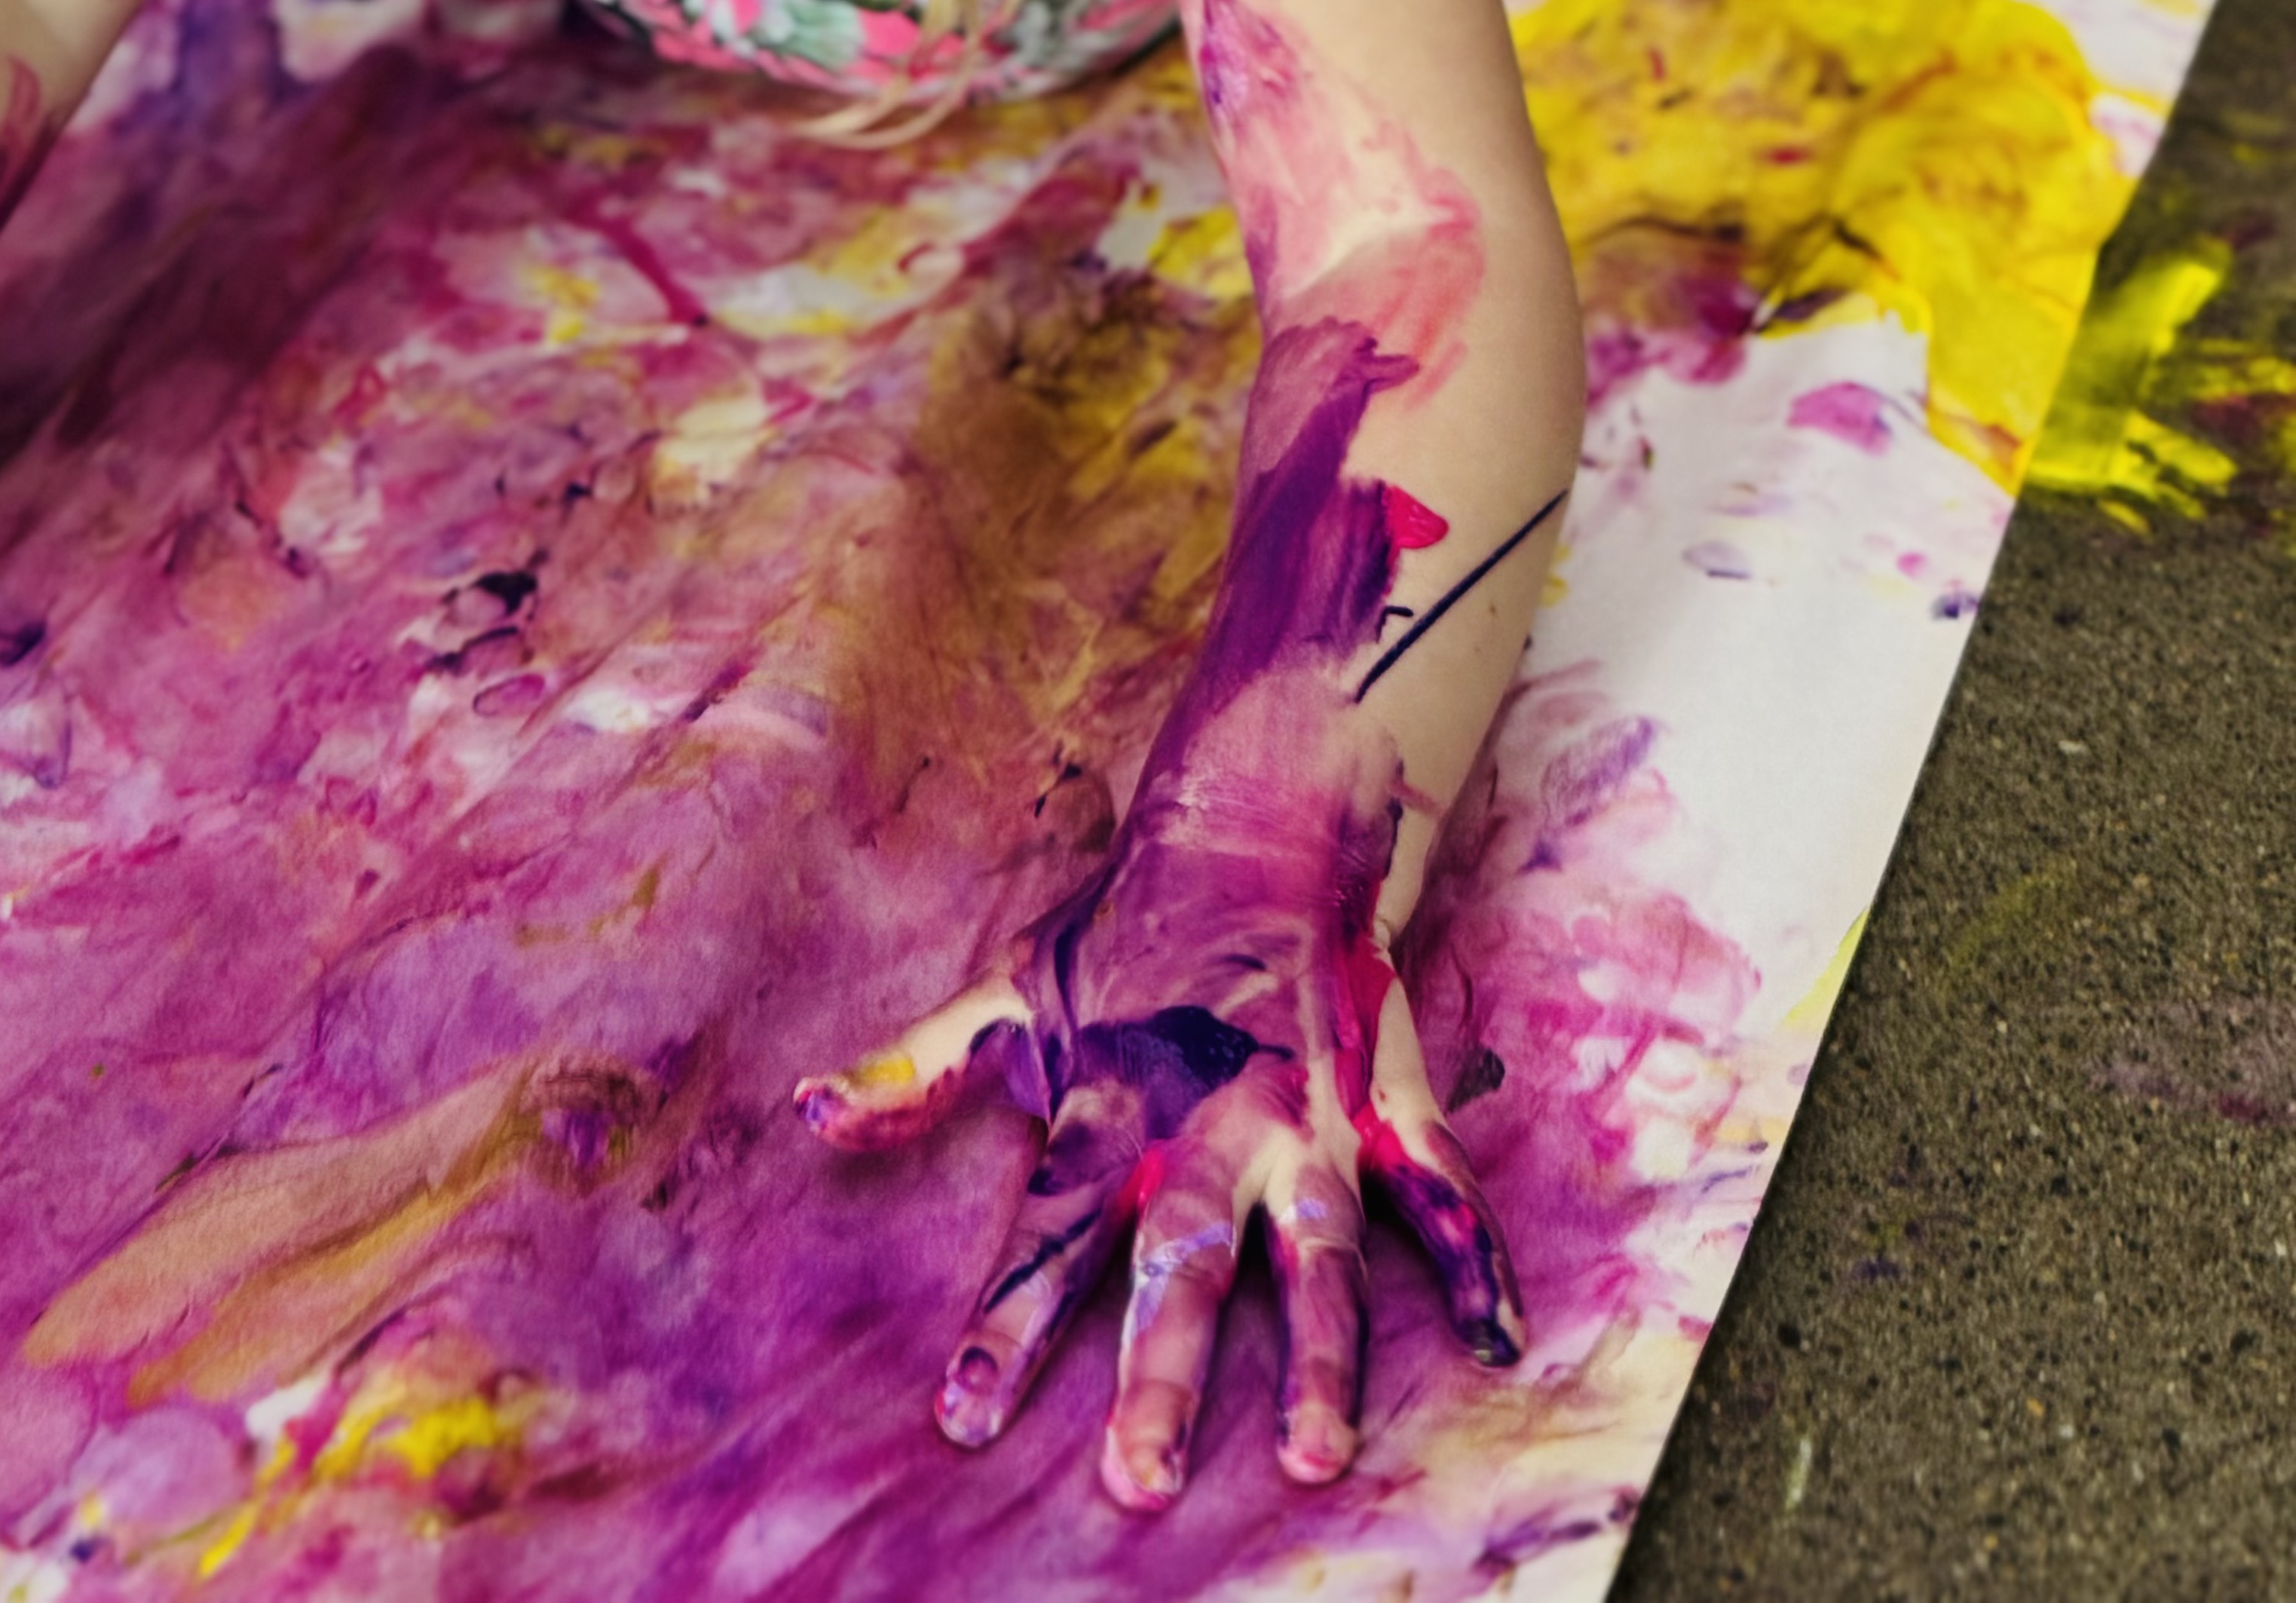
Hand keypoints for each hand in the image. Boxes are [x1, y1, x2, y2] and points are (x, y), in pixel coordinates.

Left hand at [797, 673, 1518, 1507]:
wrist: (1253, 828)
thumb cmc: (1119, 938)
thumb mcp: (1007, 999)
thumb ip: (914, 1074)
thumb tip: (806, 1112)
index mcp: (1112, 1113)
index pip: (1045, 1241)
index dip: (1003, 1332)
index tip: (964, 1424)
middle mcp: (1207, 1129)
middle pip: (1179, 1266)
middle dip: (1165, 1372)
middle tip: (1142, 1481)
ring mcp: (1306, 1121)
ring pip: (1318, 1254)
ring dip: (1322, 1355)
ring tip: (1318, 1454)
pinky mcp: (1385, 1102)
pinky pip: (1440, 1192)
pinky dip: (1478, 1263)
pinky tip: (1503, 1341)